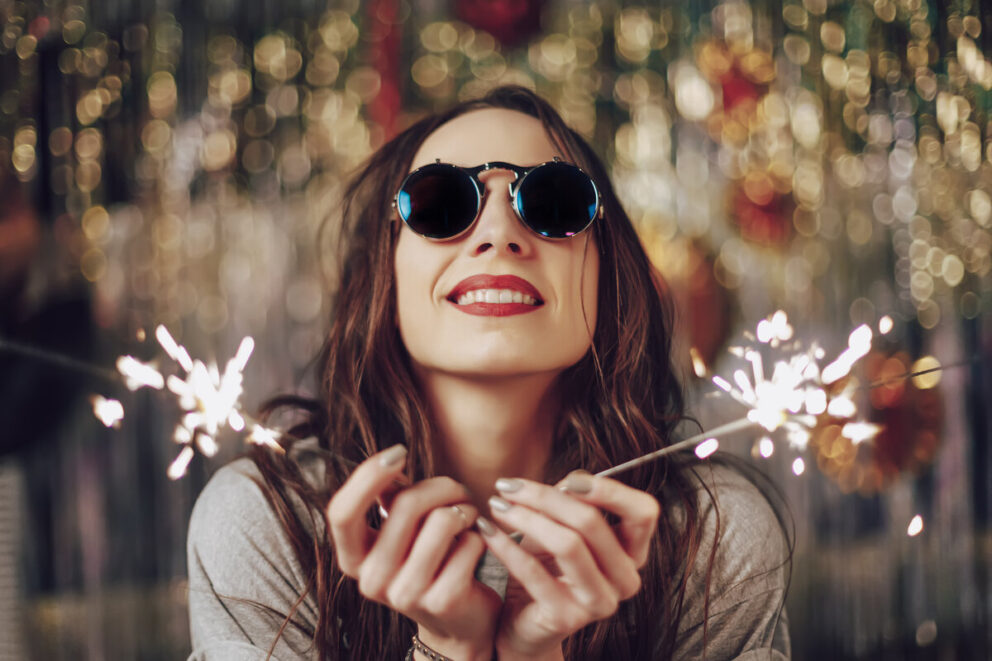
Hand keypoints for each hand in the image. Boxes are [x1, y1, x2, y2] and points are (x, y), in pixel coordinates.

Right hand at [326, 445, 501, 659]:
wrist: (459, 621)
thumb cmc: (430, 561)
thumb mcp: (403, 533)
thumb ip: (390, 500)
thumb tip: (390, 462)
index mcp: (354, 558)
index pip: (342, 512)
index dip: (367, 476)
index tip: (398, 453)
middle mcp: (371, 580)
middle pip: (404, 504)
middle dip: (441, 486)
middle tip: (458, 490)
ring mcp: (405, 595)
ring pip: (441, 521)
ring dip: (464, 509)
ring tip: (468, 517)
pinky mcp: (442, 601)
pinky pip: (468, 543)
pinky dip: (479, 536)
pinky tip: (476, 546)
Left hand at [479, 471, 658, 658]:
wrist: (526, 627)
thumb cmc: (547, 571)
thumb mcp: (562, 531)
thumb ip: (572, 505)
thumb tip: (570, 482)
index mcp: (632, 554)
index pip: (643, 512)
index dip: (610, 490)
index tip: (569, 479)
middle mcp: (624, 580)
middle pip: (592, 522)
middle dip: (545, 497)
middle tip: (508, 486)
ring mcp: (599, 602)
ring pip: (567, 544)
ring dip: (526, 517)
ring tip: (498, 505)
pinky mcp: (566, 617)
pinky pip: (533, 571)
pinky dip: (506, 545)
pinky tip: (488, 530)